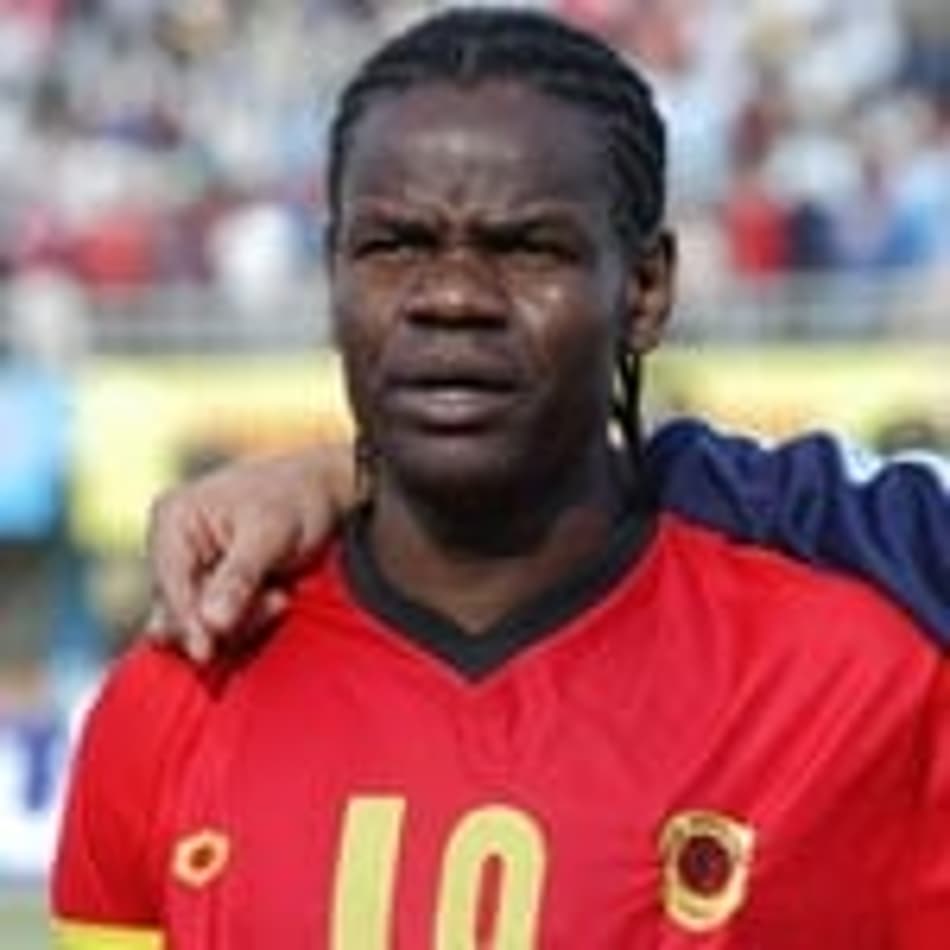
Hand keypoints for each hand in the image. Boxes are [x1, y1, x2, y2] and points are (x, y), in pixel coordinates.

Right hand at [145, 443, 354, 661]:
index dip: (186, 621)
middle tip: (277, 601)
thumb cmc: (297, 499)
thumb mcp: (271, 533)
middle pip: (180, 609)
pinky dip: (249, 618)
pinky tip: (278, 595)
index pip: (169, 583)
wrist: (323, 491)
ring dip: (244, 619)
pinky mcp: (211, 587)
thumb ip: (240, 577)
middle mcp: (172, 546)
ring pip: (201, 621)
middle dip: (227, 618)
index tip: (205, 654)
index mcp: (173, 519)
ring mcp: (191, 569)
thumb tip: (212, 622)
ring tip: (282, 595)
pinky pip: (219, 622)